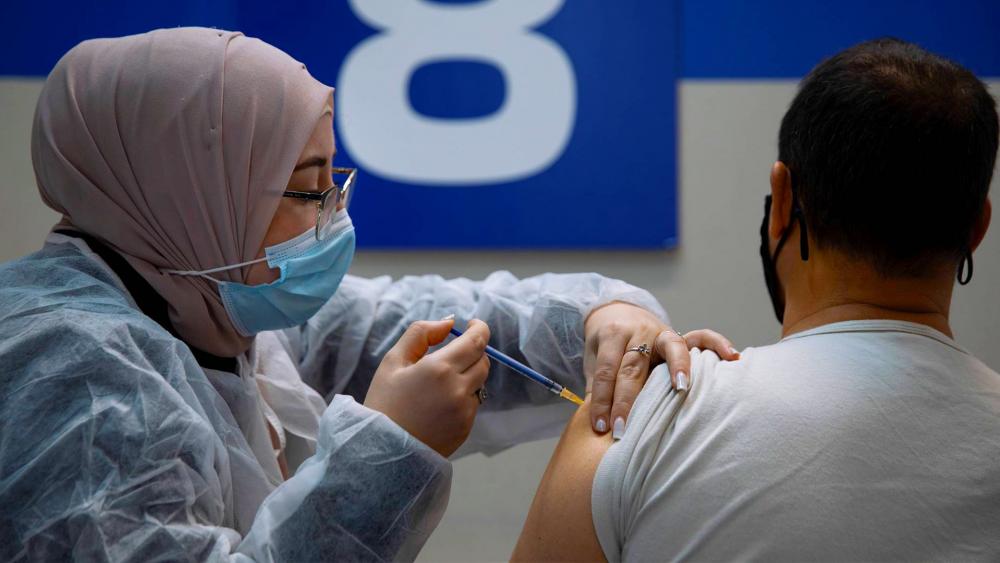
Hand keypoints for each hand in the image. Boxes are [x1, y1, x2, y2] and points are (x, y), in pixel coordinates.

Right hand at [364, 318, 490, 456]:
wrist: (383, 450)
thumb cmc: (385, 402)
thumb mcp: (393, 361)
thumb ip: (421, 334)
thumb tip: (448, 323)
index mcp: (440, 368)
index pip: (477, 340)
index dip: (480, 328)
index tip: (473, 325)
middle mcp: (458, 389)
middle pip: (483, 360)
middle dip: (472, 352)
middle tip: (451, 354)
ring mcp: (465, 411)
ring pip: (480, 383)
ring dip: (467, 375)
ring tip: (438, 384)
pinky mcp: (466, 428)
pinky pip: (472, 404)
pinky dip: (462, 398)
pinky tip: (438, 405)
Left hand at [584, 302, 738, 435]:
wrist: (617, 312)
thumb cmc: (605, 344)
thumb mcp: (594, 358)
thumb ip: (598, 384)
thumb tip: (600, 422)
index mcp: (613, 335)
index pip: (608, 371)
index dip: (602, 399)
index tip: (600, 425)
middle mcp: (640, 331)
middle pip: (634, 367)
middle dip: (627, 400)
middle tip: (622, 429)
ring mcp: (662, 332)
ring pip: (671, 349)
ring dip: (677, 369)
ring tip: (681, 389)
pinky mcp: (681, 335)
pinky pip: (702, 336)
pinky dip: (717, 343)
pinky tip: (732, 357)